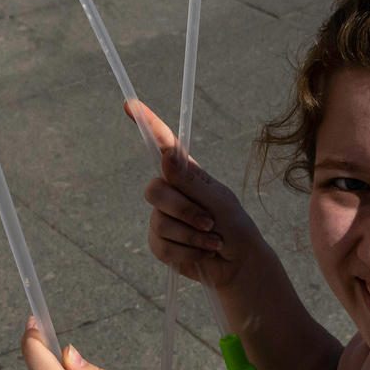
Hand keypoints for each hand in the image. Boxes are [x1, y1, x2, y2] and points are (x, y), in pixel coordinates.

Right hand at [131, 101, 267, 297]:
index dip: (147, 124)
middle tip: (210, 223)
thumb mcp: (218, 200)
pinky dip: (186, 252)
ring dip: (191, 236)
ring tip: (213, 242)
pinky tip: (202, 253)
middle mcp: (171, 192)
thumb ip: (189, 181)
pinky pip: (161, 246)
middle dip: (183, 211)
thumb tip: (167, 154)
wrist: (239, 265)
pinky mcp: (160, 243)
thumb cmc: (235, 226)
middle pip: (155, 191)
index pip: (163, 145)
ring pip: (159, 223)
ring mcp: (163, 218)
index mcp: (187, 174)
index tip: (130, 104)